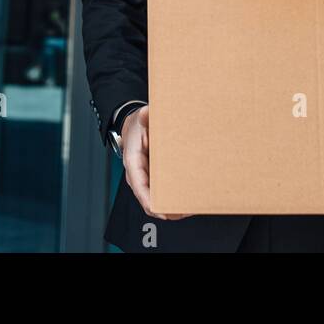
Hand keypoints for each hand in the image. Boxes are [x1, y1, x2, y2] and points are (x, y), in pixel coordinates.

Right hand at [121, 105, 189, 220]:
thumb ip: (144, 116)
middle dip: (165, 209)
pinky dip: (172, 199)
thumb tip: (147, 112)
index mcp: (133, 162)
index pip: (139, 187)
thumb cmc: (138, 126)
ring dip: (171, 207)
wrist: (134, 127)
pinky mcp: (154, 179)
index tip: (162, 211)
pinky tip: (187, 200)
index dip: (150, 202)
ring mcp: (146, 179)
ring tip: (190, 208)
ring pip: (156, 200)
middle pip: (149, 200)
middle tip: (184, 211)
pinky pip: (161, 193)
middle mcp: (138, 175)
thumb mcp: (141, 118)